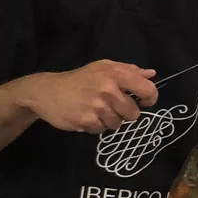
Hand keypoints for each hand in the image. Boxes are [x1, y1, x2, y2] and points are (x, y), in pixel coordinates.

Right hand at [22, 60, 157, 133]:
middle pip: (133, 113)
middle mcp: (109, 89)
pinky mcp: (87, 120)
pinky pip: (102, 130)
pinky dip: (96, 126)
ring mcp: (97, 106)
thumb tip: (151, 74)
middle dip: (125, 113)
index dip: (150, 98)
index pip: (147, 89)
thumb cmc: (79, 78)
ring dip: (109, 120)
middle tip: (112, 106)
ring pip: (118, 124)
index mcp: (116, 73)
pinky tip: (87, 116)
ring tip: (96, 110)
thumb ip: (129, 70)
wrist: (46, 91)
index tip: (144, 102)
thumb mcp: (103, 67)